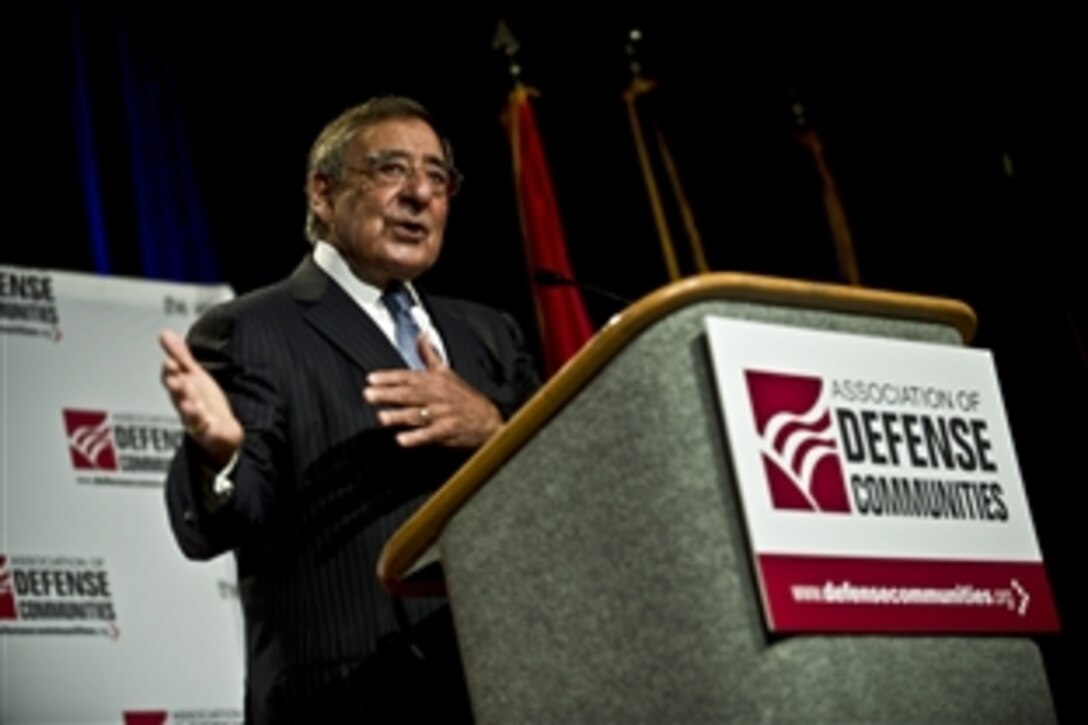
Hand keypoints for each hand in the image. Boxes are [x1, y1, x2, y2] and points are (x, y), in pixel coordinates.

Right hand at [159, 329, 243, 467]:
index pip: (173, 377)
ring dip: (188, 408)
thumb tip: (164, 333)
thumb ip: (180, 355)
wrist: (219, 431)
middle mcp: (186, 404)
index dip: (171, 371)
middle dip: (176, 387)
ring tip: (188, 403)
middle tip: (175, 379)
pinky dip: (206, 427)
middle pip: (179, 396)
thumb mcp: (193, 375)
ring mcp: (196, 420)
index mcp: (182, 388)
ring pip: (190, 414)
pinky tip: (208, 422)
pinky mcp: (209, 433)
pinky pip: (207, 431)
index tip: (170, 361)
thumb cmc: (203, 402)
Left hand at [364, 334, 501, 447]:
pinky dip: (416, 438)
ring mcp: (442, 414)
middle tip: (369, 395)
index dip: (389, 377)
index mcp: (435, 380)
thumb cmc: (464, 397)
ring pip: (417, 414)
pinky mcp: (447, 431)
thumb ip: (429, 355)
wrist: (487, 419)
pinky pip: (429, 435)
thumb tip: (421, 336)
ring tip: (381, 417)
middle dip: (388, 394)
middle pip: (409, 394)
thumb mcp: (447, 372)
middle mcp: (438, 395)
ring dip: (399, 416)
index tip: (371, 379)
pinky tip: (402, 440)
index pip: (408, 377)